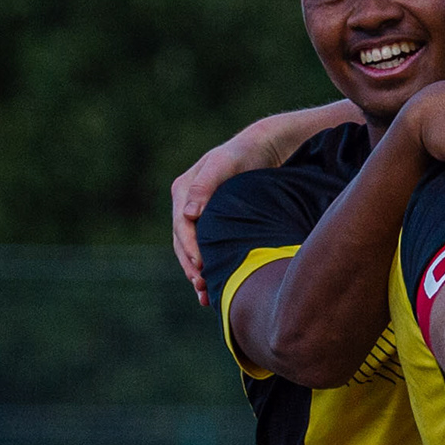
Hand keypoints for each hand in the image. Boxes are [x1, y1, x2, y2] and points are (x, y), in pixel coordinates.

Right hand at [168, 107, 349, 294]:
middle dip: (190, 266)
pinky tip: (210, 291)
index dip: (189, 247)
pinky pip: (204, 250)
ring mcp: (198, 217)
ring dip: (195, 273)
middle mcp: (187, 205)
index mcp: (184, 190)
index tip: (199, 265)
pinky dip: (206, 269)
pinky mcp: (212, 225)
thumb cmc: (244, 154)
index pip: (181, 225)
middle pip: (182, 242)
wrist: (263, 150)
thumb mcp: (224, 163)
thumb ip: (205, 186)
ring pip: (191, 250)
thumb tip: (188, 215)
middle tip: (201, 285)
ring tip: (204, 295)